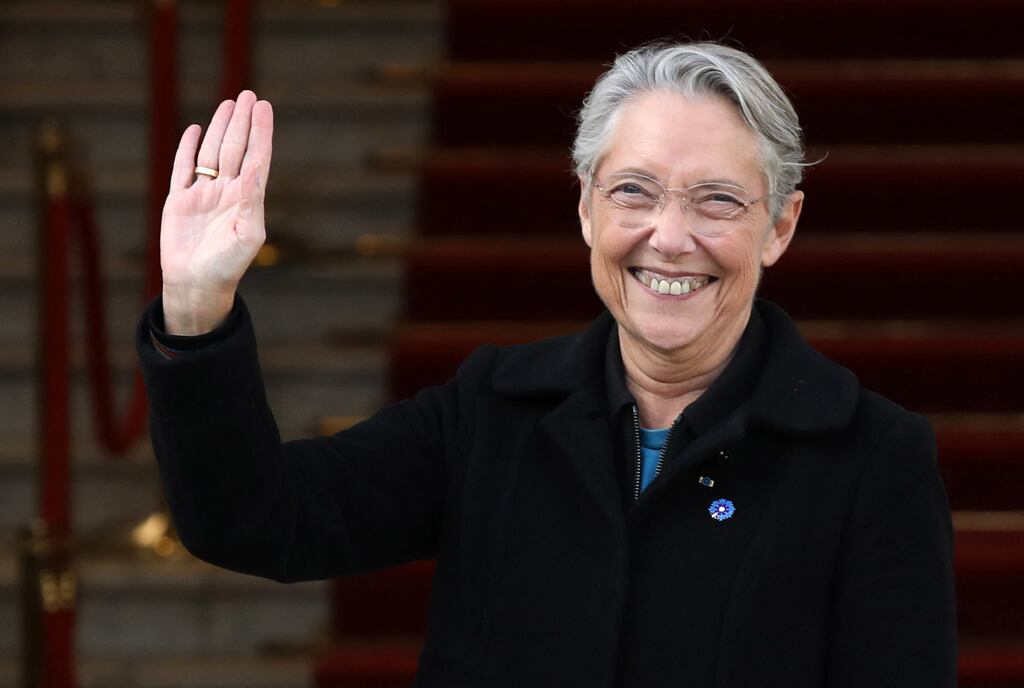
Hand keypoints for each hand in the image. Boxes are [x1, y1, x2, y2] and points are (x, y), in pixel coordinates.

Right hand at [160, 91, 273, 334]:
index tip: (264, 107)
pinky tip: (196, 130)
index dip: (261, 132)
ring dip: (220, 128)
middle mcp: (227, 193)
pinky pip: (183, 168)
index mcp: (247, 200)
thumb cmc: (227, 266)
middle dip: (242, 122)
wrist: (196, 285)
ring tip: (229, 105)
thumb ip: (252, 202)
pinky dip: (188, 148)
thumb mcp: (248, 237)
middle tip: (248, 94)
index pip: (257, 158)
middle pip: (235, 148)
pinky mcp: (179, 201)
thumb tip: (255, 169)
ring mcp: (203, 195)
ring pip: (212, 153)